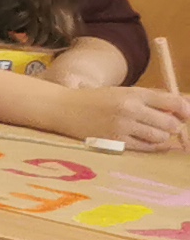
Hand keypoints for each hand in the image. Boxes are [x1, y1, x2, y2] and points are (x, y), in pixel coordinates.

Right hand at [59, 85, 189, 152]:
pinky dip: (153, 146)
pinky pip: (146, 148)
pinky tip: (149, 142)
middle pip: (170, 123)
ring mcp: (122, 126)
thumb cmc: (95, 100)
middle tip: (168, 126)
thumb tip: (179, 111)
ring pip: (160, 137)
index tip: (186, 115)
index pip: (173, 103)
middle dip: (173, 126)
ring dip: (162, 137)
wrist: (62, 107)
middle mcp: (130, 109)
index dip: (185, 111)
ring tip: (153, 132)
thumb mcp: (122, 92)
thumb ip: (149, 100)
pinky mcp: (115, 141)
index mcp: (134, 93)